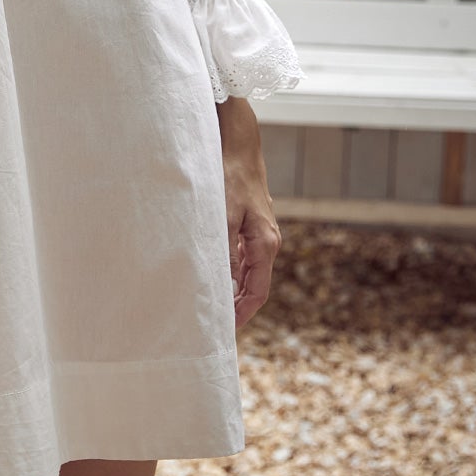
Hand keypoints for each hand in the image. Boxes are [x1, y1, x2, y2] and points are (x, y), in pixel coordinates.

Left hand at [216, 96, 280, 329]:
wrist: (237, 143)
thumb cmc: (230, 176)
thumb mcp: (223, 216)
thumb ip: (224, 252)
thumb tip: (224, 287)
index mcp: (265, 244)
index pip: (257, 292)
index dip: (242, 314)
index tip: (225, 332)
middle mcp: (266, 242)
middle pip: (253, 285)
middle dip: (236, 306)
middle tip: (213, 325)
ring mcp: (258, 232)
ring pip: (246, 271)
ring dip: (230, 288)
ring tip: (209, 305)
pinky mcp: (248, 223)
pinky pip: (240, 255)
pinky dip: (227, 269)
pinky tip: (211, 274)